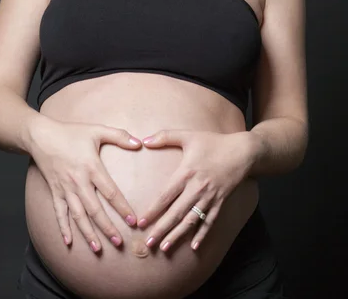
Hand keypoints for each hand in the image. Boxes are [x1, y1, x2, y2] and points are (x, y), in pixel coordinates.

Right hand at [30, 117, 141, 252]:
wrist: (41, 136)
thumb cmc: (71, 132)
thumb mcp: (97, 130)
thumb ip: (119, 135)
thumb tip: (140, 143)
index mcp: (91, 167)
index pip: (110, 192)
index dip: (122, 207)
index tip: (133, 221)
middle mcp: (78, 181)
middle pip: (95, 210)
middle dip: (107, 227)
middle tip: (119, 242)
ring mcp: (65, 188)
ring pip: (78, 215)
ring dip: (88, 233)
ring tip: (98, 249)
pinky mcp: (55, 191)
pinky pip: (59, 213)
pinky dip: (63, 228)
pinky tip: (68, 242)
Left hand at [137, 129, 252, 251]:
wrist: (243, 151)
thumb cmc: (213, 142)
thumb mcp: (188, 135)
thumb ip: (165, 136)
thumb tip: (144, 140)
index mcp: (187, 173)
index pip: (166, 196)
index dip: (153, 210)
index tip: (141, 222)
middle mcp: (197, 188)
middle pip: (176, 213)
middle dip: (161, 230)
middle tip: (148, 244)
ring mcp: (210, 197)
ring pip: (191, 221)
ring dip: (177, 236)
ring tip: (164, 248)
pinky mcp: (220, 202)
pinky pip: (209, 221)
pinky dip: (202, 235)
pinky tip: (194, 247)